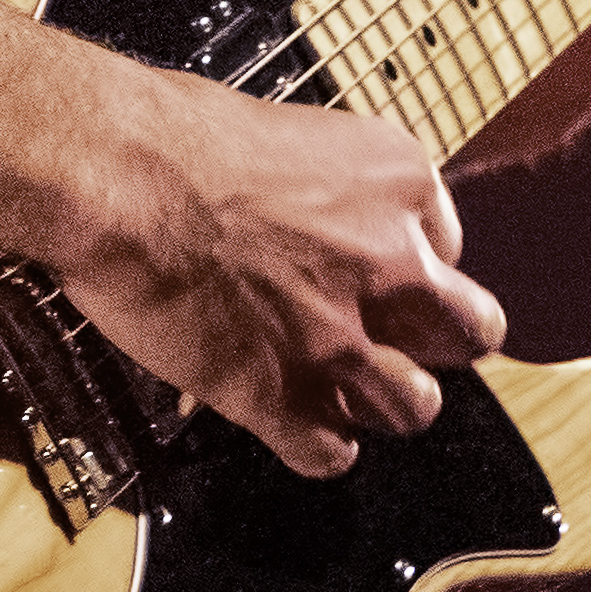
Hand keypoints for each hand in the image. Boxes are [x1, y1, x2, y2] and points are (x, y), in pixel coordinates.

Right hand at [58, 60, 506, 478]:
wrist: (121, 176)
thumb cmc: (183, 138)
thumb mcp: (302, 136)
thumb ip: (345, 194)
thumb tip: (340, 223)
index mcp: (401, 183)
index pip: (450, 250)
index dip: (411, 266)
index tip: (379, 272)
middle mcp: (391, 261)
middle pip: (469, 334)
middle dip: (435, 342)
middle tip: (395, 340)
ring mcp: (342, 337)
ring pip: (415, 407)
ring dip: (382, 401)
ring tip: (344, 388)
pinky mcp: (284, 396)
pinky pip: (333, 455)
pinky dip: (314, 446)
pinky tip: (289, 419)